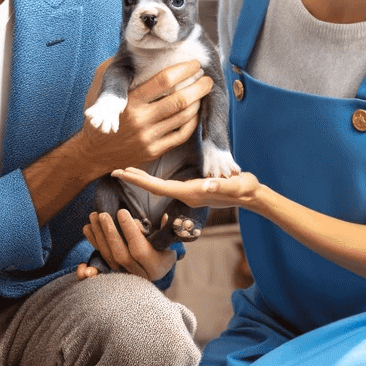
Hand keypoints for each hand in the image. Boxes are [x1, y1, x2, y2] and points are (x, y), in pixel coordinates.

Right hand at [75, 59, 212, 175]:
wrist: (92, 152)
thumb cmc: (98, 114)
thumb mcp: (101, 86)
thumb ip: (118, 67)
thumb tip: (139, 49)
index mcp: (129, 100)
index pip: (164, 80)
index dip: (184, 70)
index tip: (194, 64)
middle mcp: (141, 119)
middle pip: (179, 99)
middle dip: (199, 86)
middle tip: (206, 78)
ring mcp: (149, 137)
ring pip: (184, 117)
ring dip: (198, 102)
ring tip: (201, 92)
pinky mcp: (154, 151)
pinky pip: (181, 135)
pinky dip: (192, 121)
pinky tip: (194, 112)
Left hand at [75, 209, 176, 281]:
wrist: (159, 263)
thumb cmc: (165, 246)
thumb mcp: (169, 240)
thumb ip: (165, 230)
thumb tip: (164, 217)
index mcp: (156, 267)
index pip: (139, 250)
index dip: (130, 231)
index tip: (122, 212)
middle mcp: (140, 275)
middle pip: (120, 255)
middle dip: (110, 233)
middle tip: (103, 214)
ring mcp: (125, 275)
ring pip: (108, 257)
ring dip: (98, 235)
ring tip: (93, 216)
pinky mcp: (114, 272)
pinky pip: (100, 258)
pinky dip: (93, 243)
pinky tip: (87, 229)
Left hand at [112, 167, 265, 210]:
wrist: (253, 196)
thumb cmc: (245, 189)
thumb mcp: (236, 185)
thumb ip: (222, 186)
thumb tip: (206, 186)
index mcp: (191, 192)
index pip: (159, 187)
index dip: (139, 179)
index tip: (121, 172)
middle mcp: (186, 194)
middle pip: (154, 187)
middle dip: (134, 178)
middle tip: (113, 169)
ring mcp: (188, 192)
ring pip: (159, 186)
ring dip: (142, 178)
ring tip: (125, 170)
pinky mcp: (192, 189)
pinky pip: (167, 184)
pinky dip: (154, 178)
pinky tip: (148, 173)